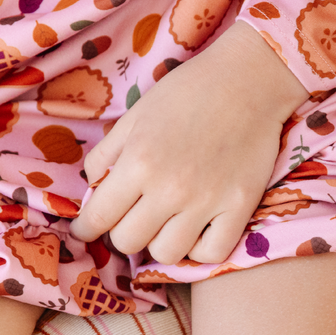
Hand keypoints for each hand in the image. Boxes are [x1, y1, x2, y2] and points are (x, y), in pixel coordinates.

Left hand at [71, 22, 310, 265]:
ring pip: (168, 253)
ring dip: (160, 243)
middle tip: (133, 219)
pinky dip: (200, 249)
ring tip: (166, 226)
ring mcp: (208, 201)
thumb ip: (107, 154)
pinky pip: (212, 253)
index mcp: (138, 162)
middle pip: (129, 241)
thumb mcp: (135, 116)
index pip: (98, 217)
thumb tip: (94, 190)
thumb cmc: (189, 92)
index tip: (88, 228)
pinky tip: (197, 232)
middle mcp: (170, 188)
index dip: (86, 227)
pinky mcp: (240, 207)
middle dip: (123, 232)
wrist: (248, 81)